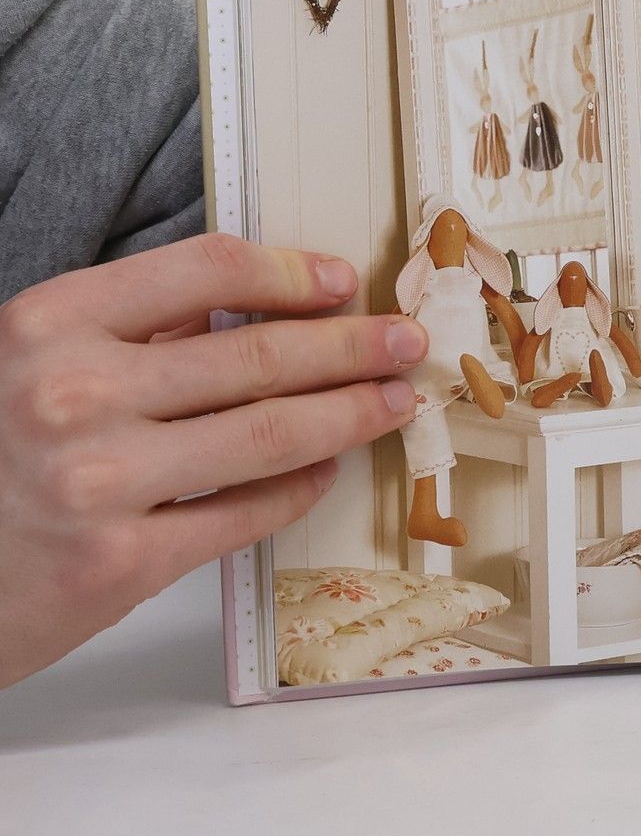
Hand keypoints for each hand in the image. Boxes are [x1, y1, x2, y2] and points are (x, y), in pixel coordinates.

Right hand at [0, 233, 424, 686]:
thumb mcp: (24, 363)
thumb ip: (130, 333)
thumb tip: (259, 305)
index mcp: (48, 325)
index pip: (204, 270)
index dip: (289, 272)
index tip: (341, 281)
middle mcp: (72, 395)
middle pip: (259, 355)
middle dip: (352, 346)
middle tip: (406, 344)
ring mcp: (98, 483)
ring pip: (270, 433)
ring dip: (349, 414)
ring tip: (392, 401)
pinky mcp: (118, 564)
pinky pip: (244, 513)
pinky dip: (298, 487)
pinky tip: (325, 469)